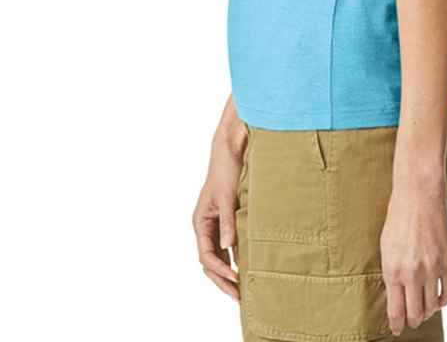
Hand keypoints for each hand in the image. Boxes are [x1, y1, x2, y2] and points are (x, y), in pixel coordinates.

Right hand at [192, 143, 243, 300]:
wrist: (230, 151)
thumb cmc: (226, 170)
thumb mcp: (228, 197)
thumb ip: (228, 222)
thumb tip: (229, 247)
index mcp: (200, 222)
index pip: (206, 256)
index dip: (220, 271)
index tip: (236, 279)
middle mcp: (205, 226)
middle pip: (210, 262)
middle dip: (222, 280)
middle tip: (239, 296)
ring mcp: (215, 225)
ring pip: (218, 257)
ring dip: (228, 272)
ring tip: (242, 289)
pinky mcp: (226, 221)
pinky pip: (227, 247)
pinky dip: (234, 259)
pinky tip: (246, 268)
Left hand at [380, 179, 446, 334]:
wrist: (419, 194)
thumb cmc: (399, 216)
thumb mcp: (386, 246)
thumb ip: (391, 272)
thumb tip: (395, 294)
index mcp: (393, 270)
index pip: (396, 310)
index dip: (397, 325)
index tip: (397, 330)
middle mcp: (412, 273)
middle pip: (415, 313)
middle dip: (412, 320)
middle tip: (411, 320)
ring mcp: (432, 268)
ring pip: (431, 306)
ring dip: (427, 312)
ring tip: (423, 310)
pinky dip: (443, 300)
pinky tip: (438, 299)